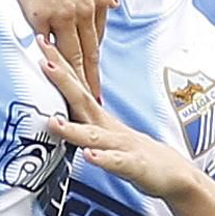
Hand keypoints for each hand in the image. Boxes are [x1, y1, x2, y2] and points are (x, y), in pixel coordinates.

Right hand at [0, 0, 114, 100]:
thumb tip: (111, 3)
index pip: (99, 37)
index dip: (97, 60)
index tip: (97, 75)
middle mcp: (87, 8)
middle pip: (90, 53)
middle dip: (92, 80)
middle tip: (95, 102)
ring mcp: (65, 14)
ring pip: (72, 56)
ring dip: (75, 80)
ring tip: (75, 99)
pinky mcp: (41, 15)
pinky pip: (46, 45)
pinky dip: (49, 63)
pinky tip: (49, 78)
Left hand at [43, 52, 200, 205]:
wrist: (172, 173)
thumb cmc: (134, 153)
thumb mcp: (103, 133)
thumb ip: (82, 118)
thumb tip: (57, 104)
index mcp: (98, 118)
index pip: (76, 86)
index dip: (59, 65)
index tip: (42, 42)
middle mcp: (108, 127)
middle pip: (83, 100)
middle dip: (63, 80)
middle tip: (44, 60)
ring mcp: (121, 145)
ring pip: (94, 135)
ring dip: (73, 128)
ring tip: (53, 121)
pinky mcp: (133, 165)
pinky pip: (116, 162)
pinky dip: (103, 159)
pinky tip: (89, 156)